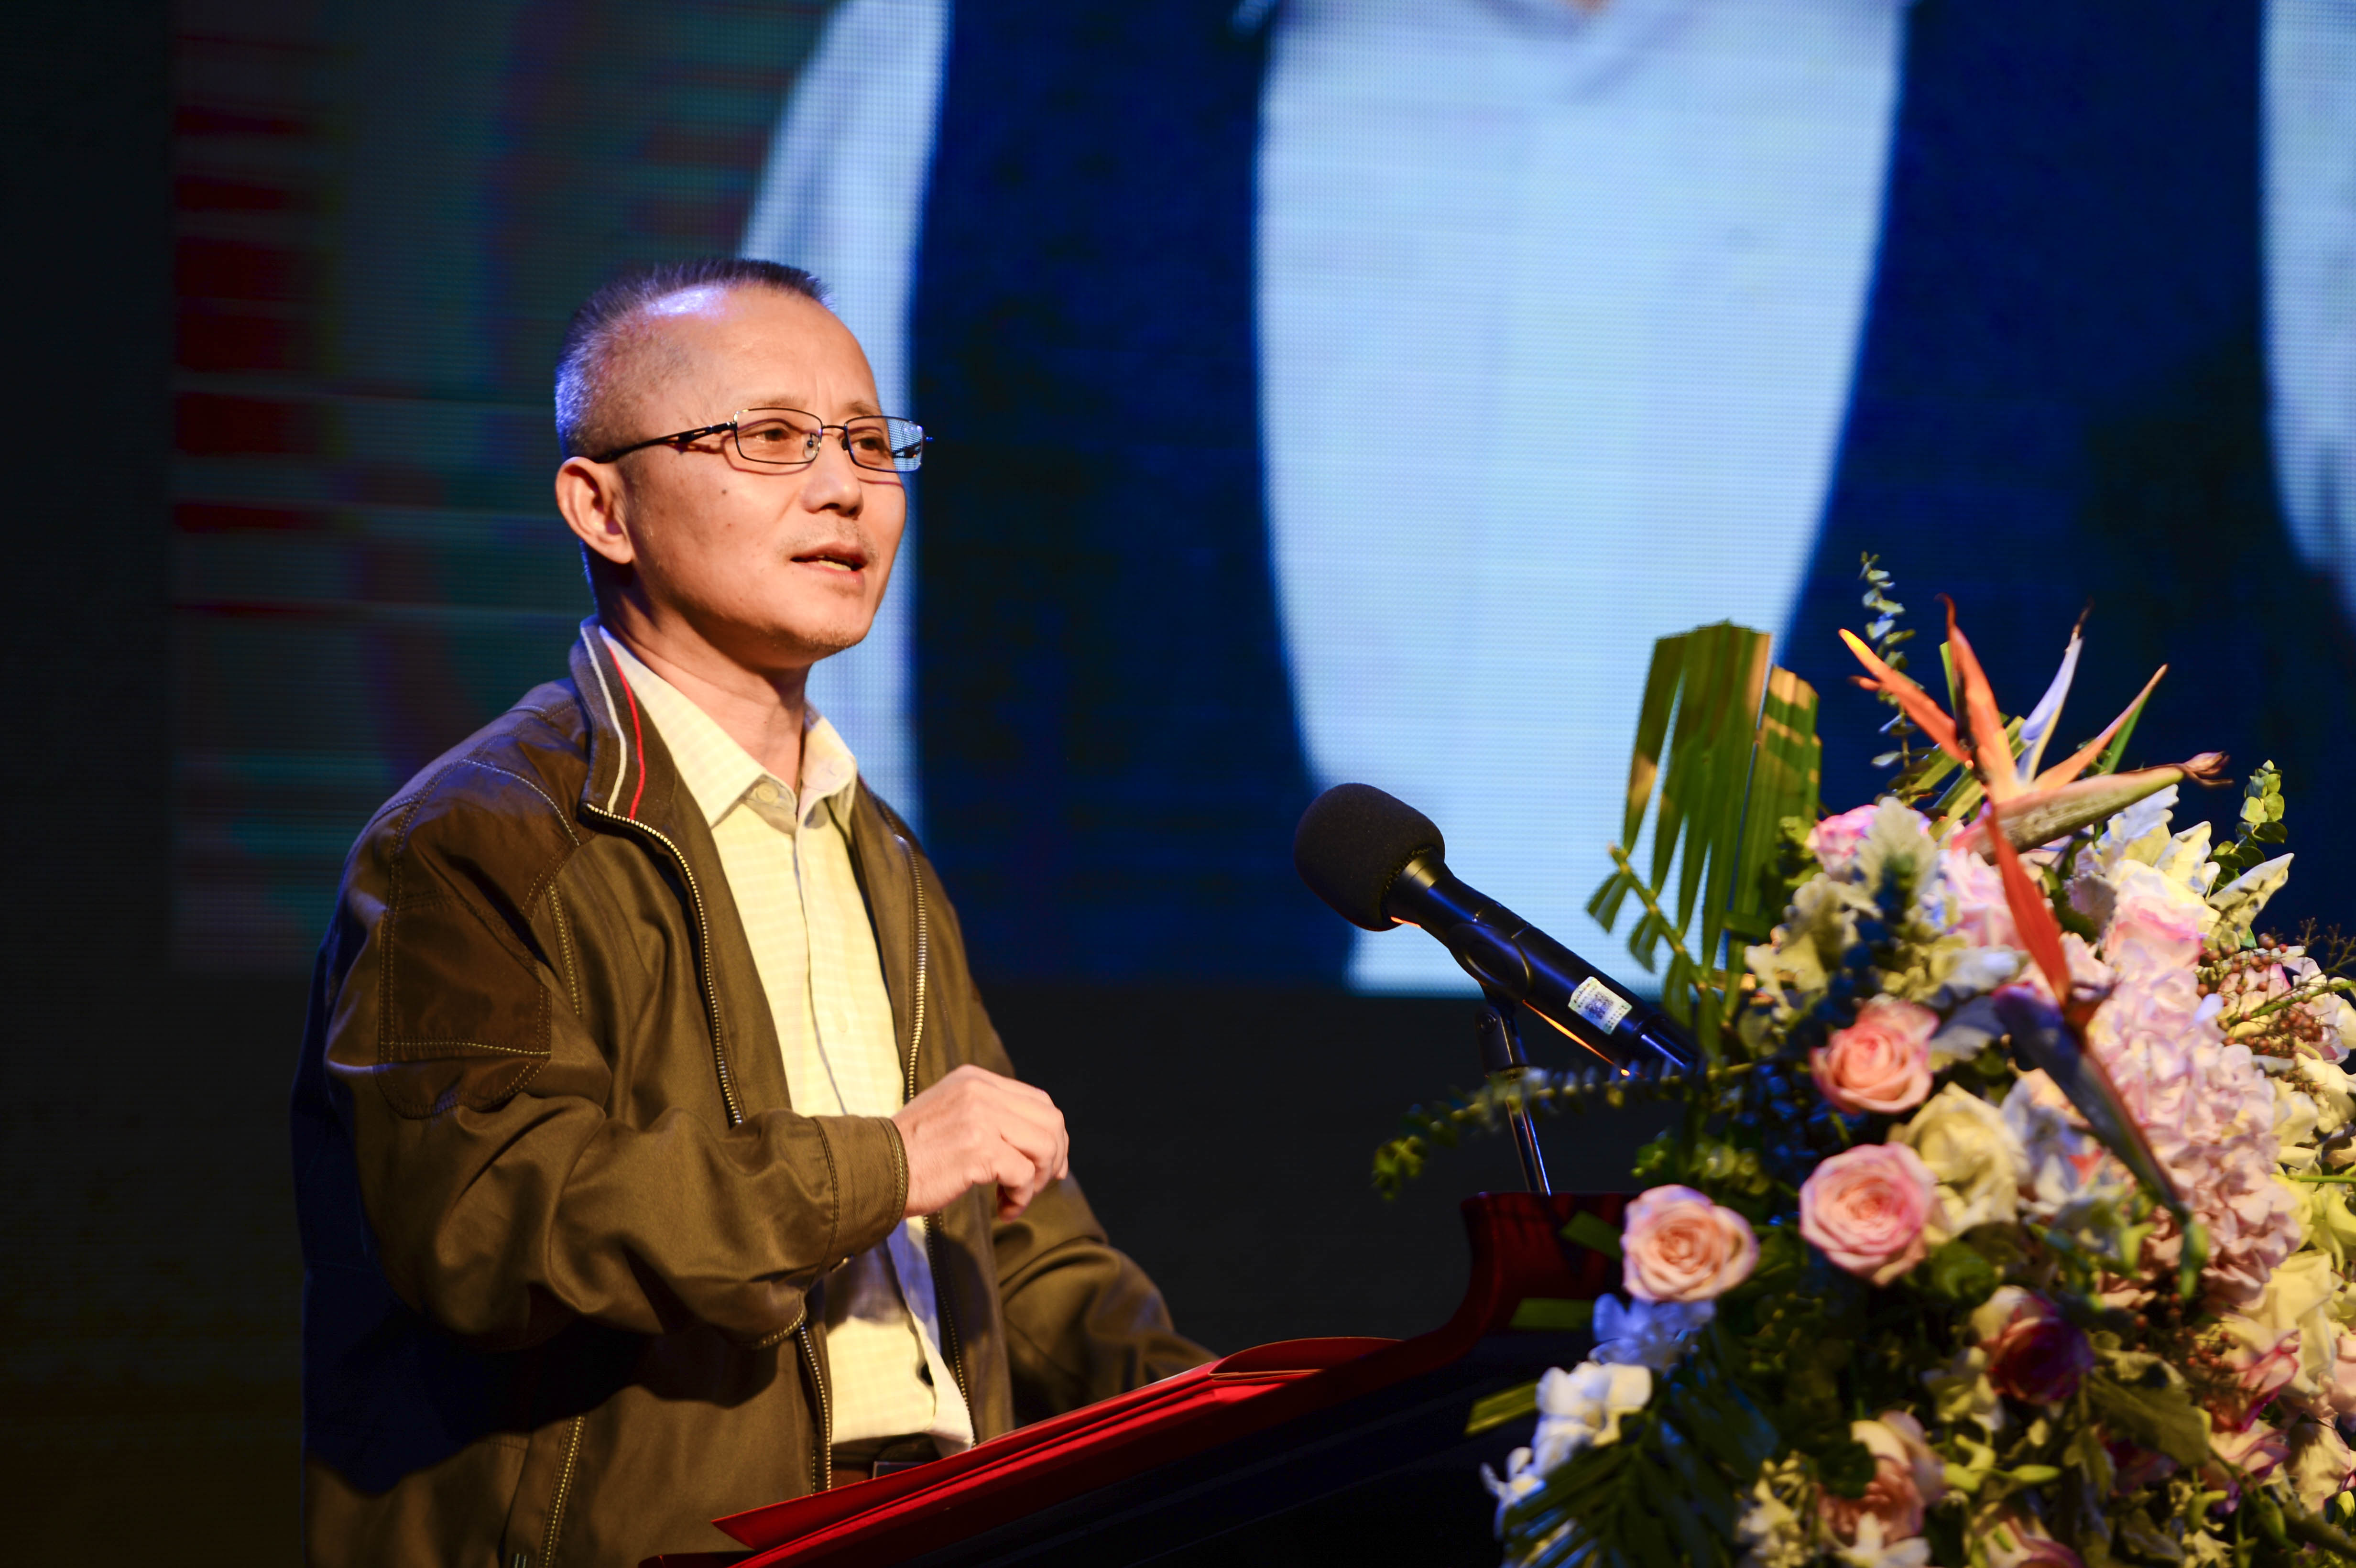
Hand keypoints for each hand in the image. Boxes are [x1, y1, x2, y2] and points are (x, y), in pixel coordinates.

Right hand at [893, 1064, 1070, 1219]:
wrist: (873, 1171)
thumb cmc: (909, 1154)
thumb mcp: (949, 1114)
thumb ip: (987, 1115)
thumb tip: (1037, 1140)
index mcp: (974, 1079)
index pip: (1038, 1101)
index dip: (1052, 1136)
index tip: (1047, 1166)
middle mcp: (980, 1091)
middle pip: (1051, 1120)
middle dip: (1053, 1158)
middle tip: (1035, 1187)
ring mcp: (981, 1117)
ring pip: (1045, 1146)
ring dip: (1037, 1181)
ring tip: (1015, 1198)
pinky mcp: (980, 1148)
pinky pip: (1024, 1174)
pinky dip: (1021, 1197)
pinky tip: (1003, 1209)